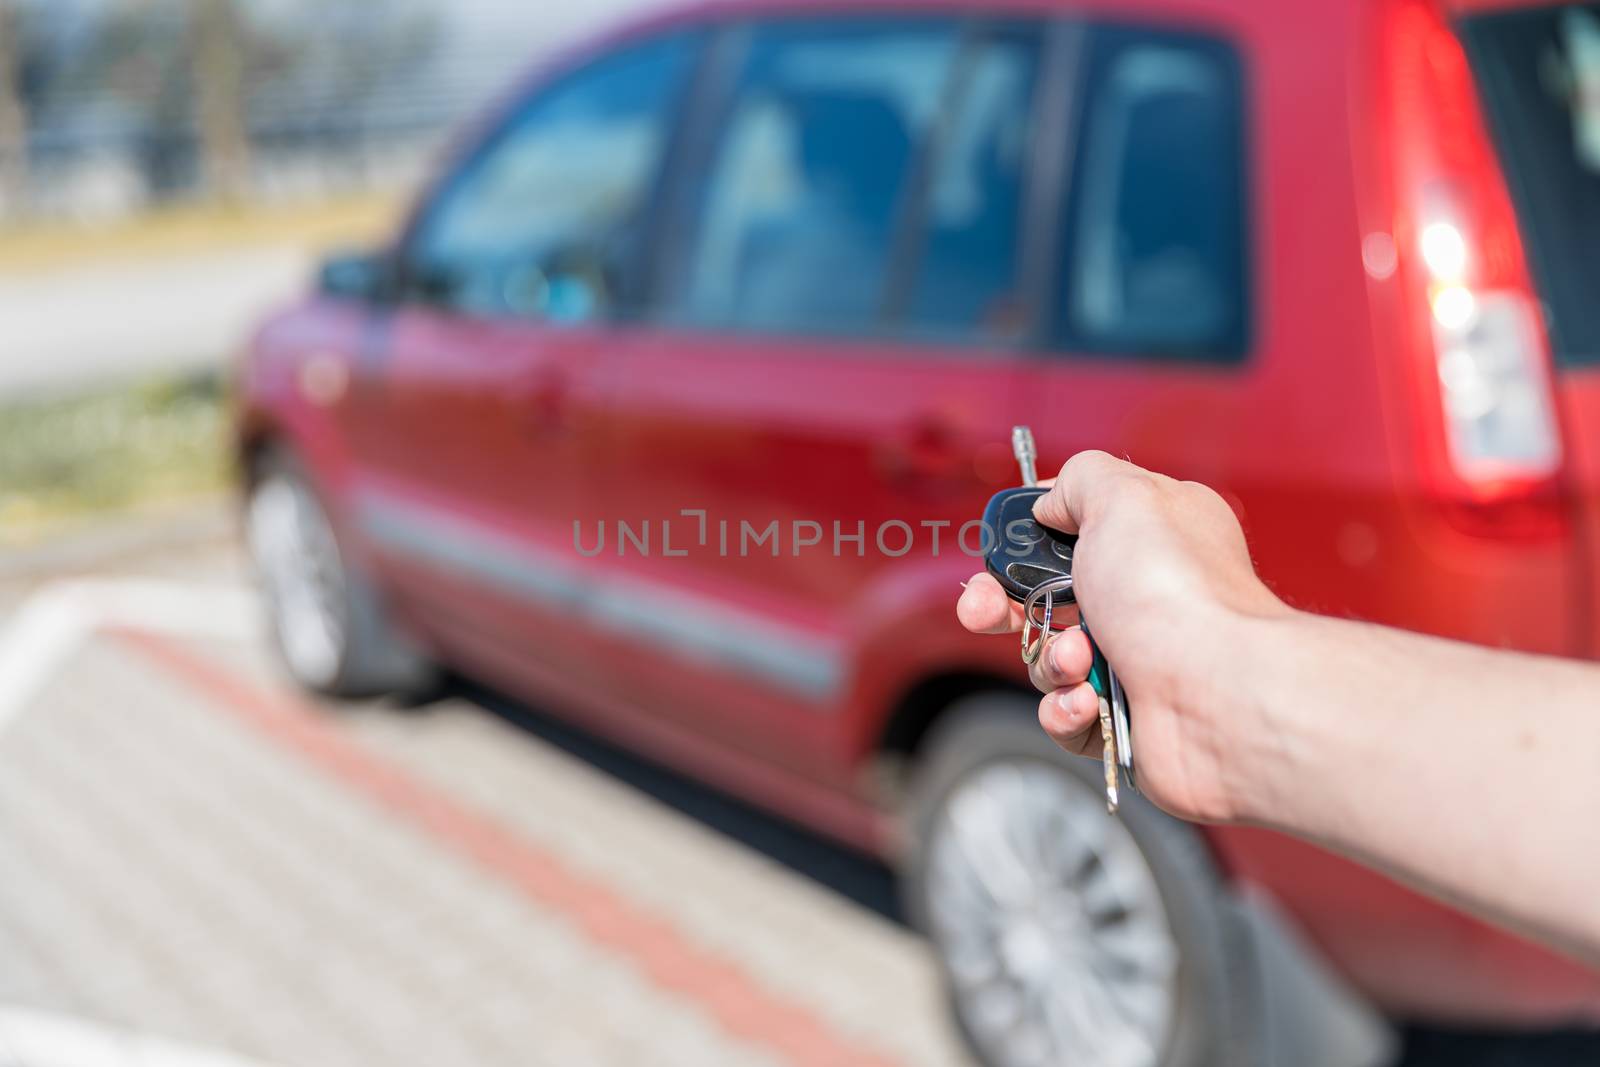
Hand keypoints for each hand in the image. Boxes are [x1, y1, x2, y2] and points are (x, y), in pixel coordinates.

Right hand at [957, 451, 1290, 821]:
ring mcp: (1138, 660)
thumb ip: (1079, 480)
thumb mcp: (1125, 497)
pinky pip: (1068, 715)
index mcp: (1154, 536)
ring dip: (1050, 659)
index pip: (1074, 530)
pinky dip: (1067, 710)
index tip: (997, 553)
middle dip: (1002, 605)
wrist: (1218, 696)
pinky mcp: (1127, 719)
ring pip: (1052, 658)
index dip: (1025, 541)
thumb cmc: (1176, 593)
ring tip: (1081, 660)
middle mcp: (1148, 596)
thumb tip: (1051, 501)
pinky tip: (1089, 702)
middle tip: (984, 612)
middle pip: (1046, 597)